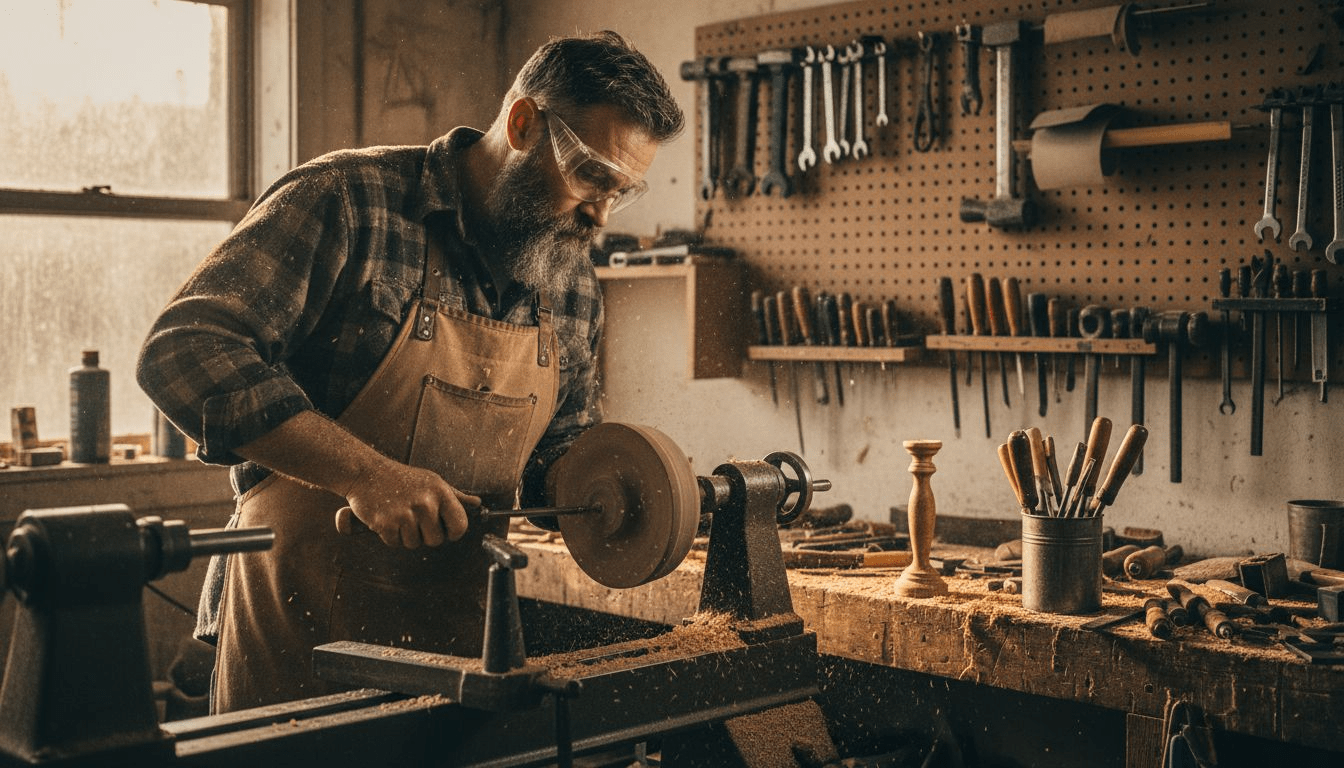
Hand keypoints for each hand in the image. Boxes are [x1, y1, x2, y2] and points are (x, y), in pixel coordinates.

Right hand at [343, 459, 476, 548]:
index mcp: (441, 492)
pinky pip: (395, 544)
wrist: (366, 472)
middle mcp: (426, 503)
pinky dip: (390, 536)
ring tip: (399, 514)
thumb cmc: (401, 478)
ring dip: (405, 535)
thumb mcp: (432, 481)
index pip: (460, 526)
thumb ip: (454, 496)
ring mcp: (406, 513)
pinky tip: (386, 518)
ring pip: (414, 544)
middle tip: (413, 517)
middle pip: (436, 540)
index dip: (452, 532)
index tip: (443, 528)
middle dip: (424, 534)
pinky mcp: (386, 523)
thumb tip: (476, 503)